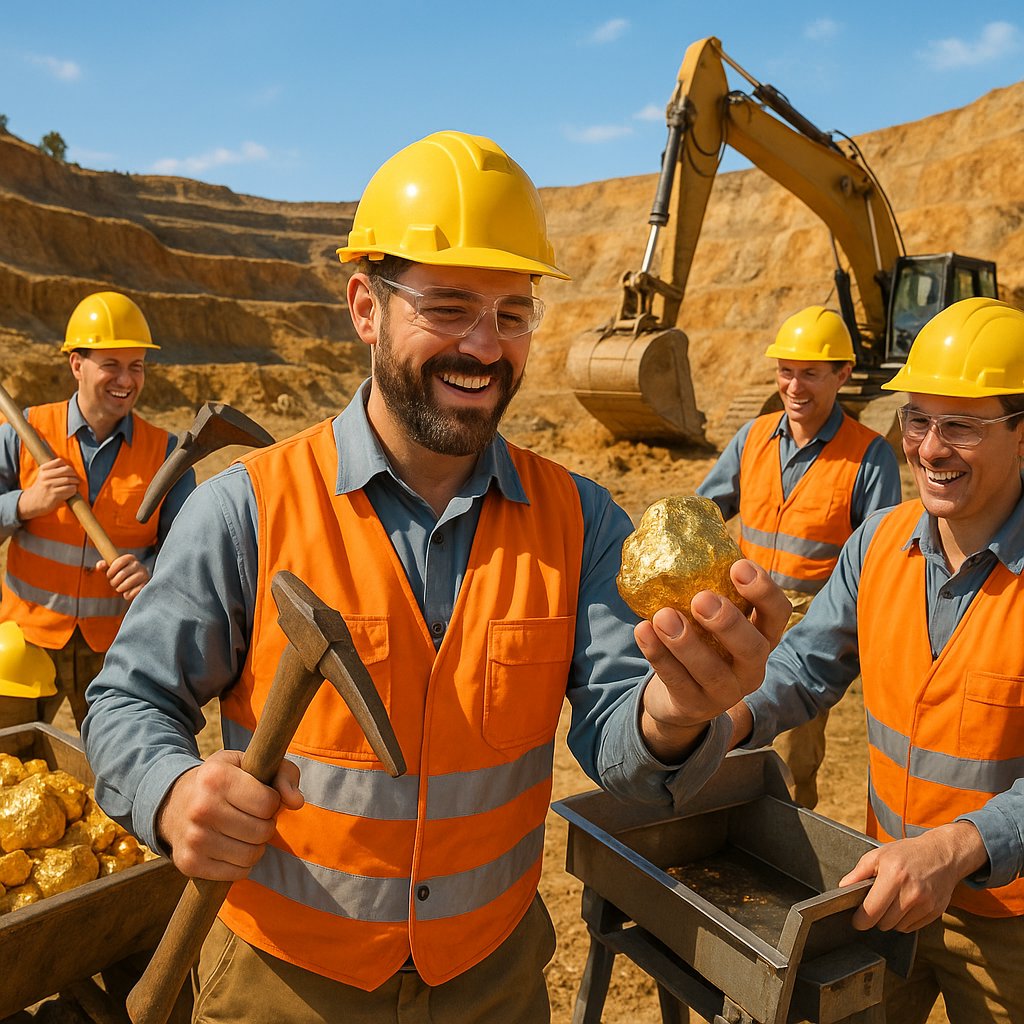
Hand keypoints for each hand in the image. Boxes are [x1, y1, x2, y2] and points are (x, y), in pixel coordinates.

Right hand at [16, 458, 80, 518]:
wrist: (33, 501)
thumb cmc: (43, 487)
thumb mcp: (44, 475)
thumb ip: (54, 469)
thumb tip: (70, 468)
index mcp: (43, 469)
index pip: (59, 461)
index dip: (66, 466)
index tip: (67, 472)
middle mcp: (45, 476)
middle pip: (66, 469)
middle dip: (73, 474)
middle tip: (75, 478)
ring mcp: (49, 486)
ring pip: (69, 480)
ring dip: (75, 482)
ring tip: (75, 484)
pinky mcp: (54, 495)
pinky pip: (70, 489)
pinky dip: (74, 489)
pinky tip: (72, 490)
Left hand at [96, 553, 150, 600]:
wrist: (136, 582)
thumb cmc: (121, 574)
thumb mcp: (112, 568)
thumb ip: (104, 566)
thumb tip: (99, 565)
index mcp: (130, 558)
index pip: (119, 562)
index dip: (111, 570)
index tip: (108, 575)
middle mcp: (139, 565)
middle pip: (122, 574)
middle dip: (114, 581)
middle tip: (114, 583)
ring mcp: (144, 575)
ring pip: (128, 583)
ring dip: (120, 588)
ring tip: (119, 588)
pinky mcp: (146, 585)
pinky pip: (135, 591)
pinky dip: (128, 594)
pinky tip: (127, 593)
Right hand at [156, 748, 304, 879]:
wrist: (175, 803)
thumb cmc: (224, 780)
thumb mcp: (251, 764)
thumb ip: (284, 774)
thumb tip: (297, 802)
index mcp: (217, 777)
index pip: (268, 803)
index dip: (272, 802)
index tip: (261, 797)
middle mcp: (201, 808)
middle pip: (262, 831)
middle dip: (266, 825)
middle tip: (254, 817)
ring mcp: (194, 838)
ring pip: (251, 855)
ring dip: (256, 846)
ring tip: (244, 832)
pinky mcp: (189, 863)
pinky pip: (237, 873)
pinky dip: (242, 864)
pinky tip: (232, 847)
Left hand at [637, 559, 790, 760]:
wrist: (680, 700)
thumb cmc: (700, 643)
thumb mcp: (712, 621)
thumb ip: (707, 589)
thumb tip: (678, 537)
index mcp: (761, 637)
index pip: (778, 614)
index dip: (764, 591)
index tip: (738, 566)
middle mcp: (752, 668)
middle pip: (753, 648)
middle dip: (728, 622)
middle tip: (701, 598)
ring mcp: (725, 693)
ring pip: (712, 671)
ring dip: (686, 642)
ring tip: (663, 616)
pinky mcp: (695, 707)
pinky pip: (677, 682)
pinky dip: (658, 656)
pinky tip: (642, 631)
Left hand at [839, 822, 988, 931]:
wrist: (942, 854)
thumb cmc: (907, 853)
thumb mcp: (879, 854)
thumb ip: (858, 872)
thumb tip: (842, 888)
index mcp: (893, 875)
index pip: (872, 911)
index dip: (860, 920)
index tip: (856, 920)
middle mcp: (911, 892)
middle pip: (884, 923)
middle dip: (875, 917)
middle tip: (876, 904)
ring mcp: (925, 904)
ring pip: (897, 927)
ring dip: (890, 920)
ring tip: (892, 901)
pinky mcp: (935, 912)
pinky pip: (911, 928)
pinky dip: (904, 921)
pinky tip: (905, 905)